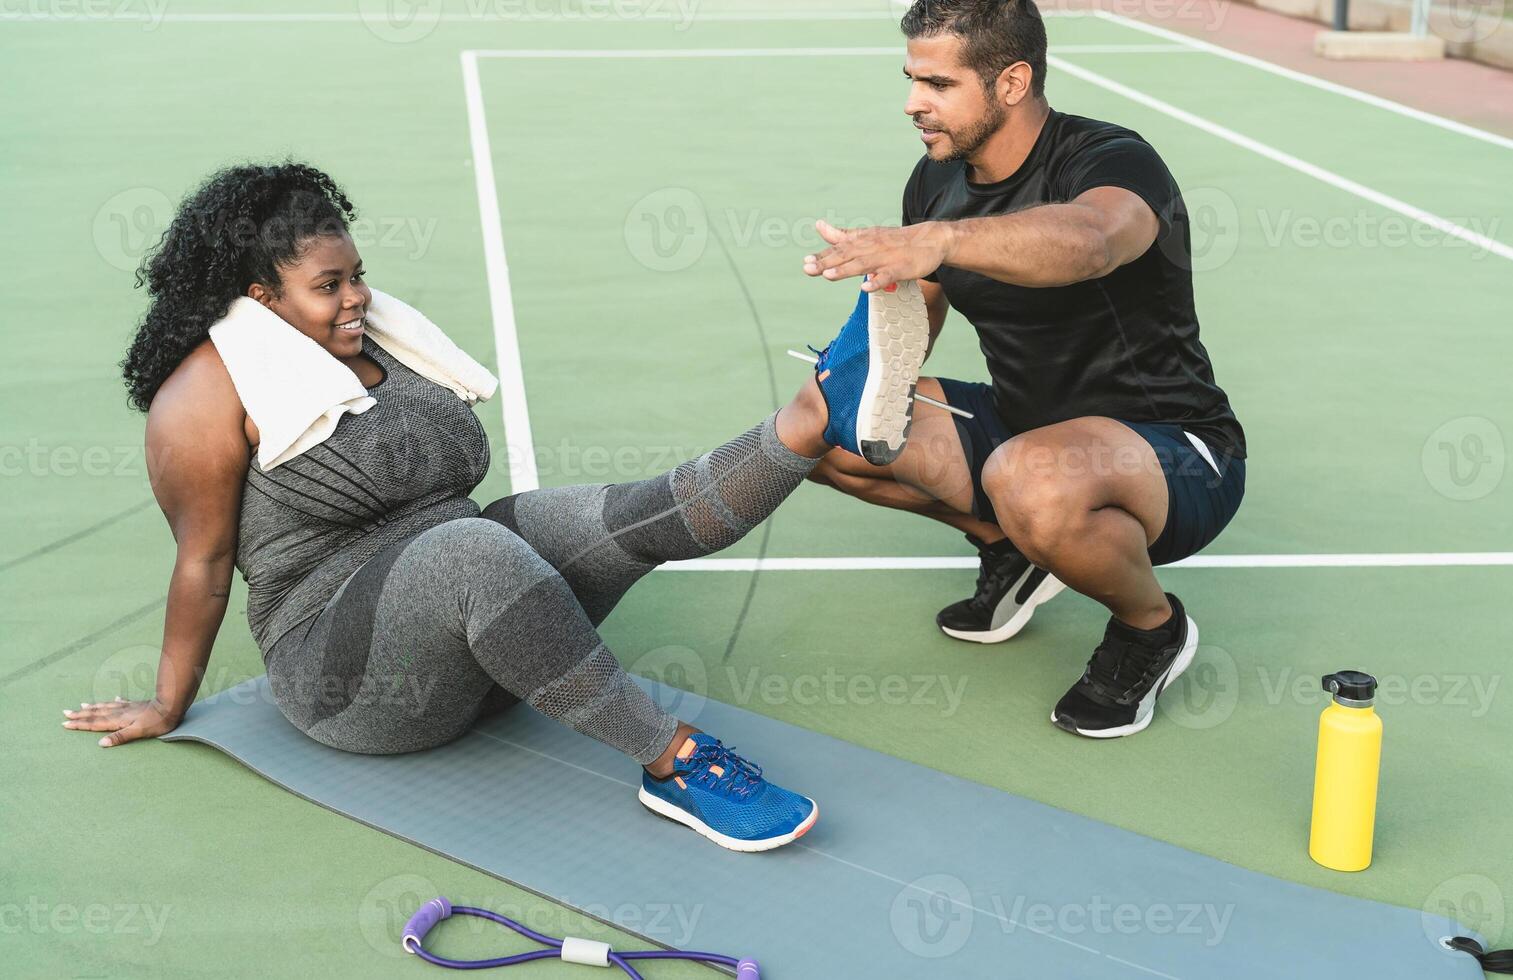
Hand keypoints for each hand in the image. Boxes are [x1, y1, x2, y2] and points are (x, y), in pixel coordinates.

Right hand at [63, 697, 180, 746]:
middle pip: (96, 713)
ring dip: (93, 707)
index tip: (65, 723)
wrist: (171, 706)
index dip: (79, 724)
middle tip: (65, 713)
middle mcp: (120, 712)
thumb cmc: (157, 722)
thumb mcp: (138, 732)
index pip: (94, 723)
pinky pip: (121, 703)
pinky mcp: (137, 705)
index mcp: (118, 720)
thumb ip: (120, 737)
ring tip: (81, 705)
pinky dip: (114, 702)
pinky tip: (114, 699)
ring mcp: (128, 707)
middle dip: (80, 715)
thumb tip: (100, 744)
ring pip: (105, 707)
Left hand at [801, 219, 952, 290]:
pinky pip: (888, 276)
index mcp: (862, 241)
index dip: (822, 256)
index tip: (806, 263)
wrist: (930, 239)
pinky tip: (866, 287)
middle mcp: (871, 248)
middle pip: (846, 255)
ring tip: (828, 275)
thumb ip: (842, 235)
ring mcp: (886, 258)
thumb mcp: (866, 235)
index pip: (839, 248)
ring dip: (845, 270)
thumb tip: (819, 226)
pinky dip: (877, 281)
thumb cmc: (894, 240)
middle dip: (826, 262)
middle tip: (808, 269)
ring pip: (863, 264)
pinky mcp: (901, 268)